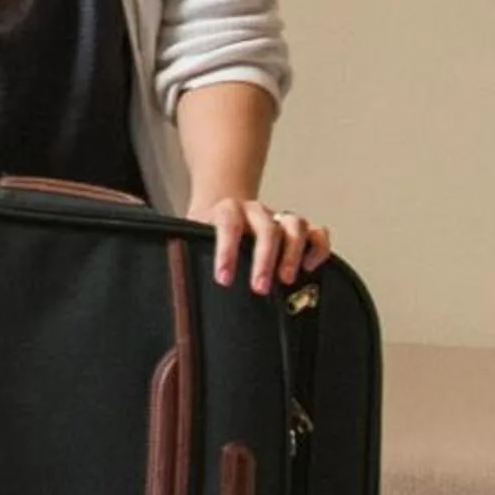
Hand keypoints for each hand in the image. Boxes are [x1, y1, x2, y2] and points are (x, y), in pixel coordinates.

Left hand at [199, 197, 330, 294]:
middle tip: (259, 288)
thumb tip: (176, 287)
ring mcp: (279, 217)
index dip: (226, 250)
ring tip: (286, 280)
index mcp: (227, 210)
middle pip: (266, 227)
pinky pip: (317, 232)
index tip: (224, 279)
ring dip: (293, 253)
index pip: (228, 223)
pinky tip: (310, 268)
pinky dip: (318, 248)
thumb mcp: (192, 240)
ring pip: (295, 224)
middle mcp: (255, 211)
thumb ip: (190, 254)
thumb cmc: (205, 233)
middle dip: (264, 259)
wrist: (220, 207)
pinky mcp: (298, 228)